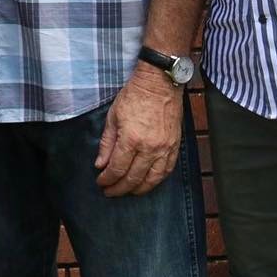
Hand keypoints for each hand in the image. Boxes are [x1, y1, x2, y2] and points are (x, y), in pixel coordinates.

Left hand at [94, 64, 182, 196]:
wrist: (159, 85)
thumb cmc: (134, 96)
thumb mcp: (113, 117)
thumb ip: (106, 143)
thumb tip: (101, 164)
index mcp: (131, 139)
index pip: (117, 168)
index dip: (107, 179)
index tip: (101, 182)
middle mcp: (149, 148)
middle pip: (133, 178)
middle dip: (119, 188)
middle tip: (110, 192)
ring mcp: (165, 149)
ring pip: (152, 179)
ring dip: (138, 189)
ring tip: (128, 191)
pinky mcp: (175, 147)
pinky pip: (166, 171)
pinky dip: (156, 181)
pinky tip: (148, 183)